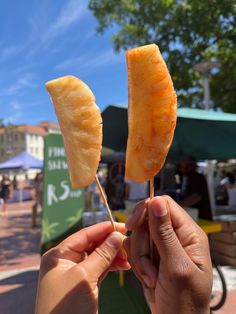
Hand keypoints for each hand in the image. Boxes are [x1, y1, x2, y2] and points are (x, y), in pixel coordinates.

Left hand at [36, 222, 129, 313]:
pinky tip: (124, 265)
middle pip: (92, 244)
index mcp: (58, 255)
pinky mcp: (84, 285)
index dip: (104, 229)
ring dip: (113, 255)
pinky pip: (100, 269)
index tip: (123, 226)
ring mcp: (75, 274)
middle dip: (110, 243)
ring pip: (97, 257)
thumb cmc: (67, 308)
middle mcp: (65, 261)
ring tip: (128, 256)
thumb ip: (101, 255)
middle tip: (128, 242)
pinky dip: (111, 266)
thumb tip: (117, 236)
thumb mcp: (85, 278)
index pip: (84, 234)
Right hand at [124, 196, 211, 313]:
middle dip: (143, 245)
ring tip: (152, 277)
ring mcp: (161, 246)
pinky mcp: (150, 256)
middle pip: (146, 220)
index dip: (146, 210)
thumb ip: (165, 234)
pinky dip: (136, 264)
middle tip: (151, 267)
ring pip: (138, 236)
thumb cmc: (185, 303)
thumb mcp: (176, 267)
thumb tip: (157, 202)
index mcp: (189, 234)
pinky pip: (133, 248)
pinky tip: (147, 278)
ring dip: (140, 258)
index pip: (164, 205)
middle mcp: (175, 236)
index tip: (133, 225)